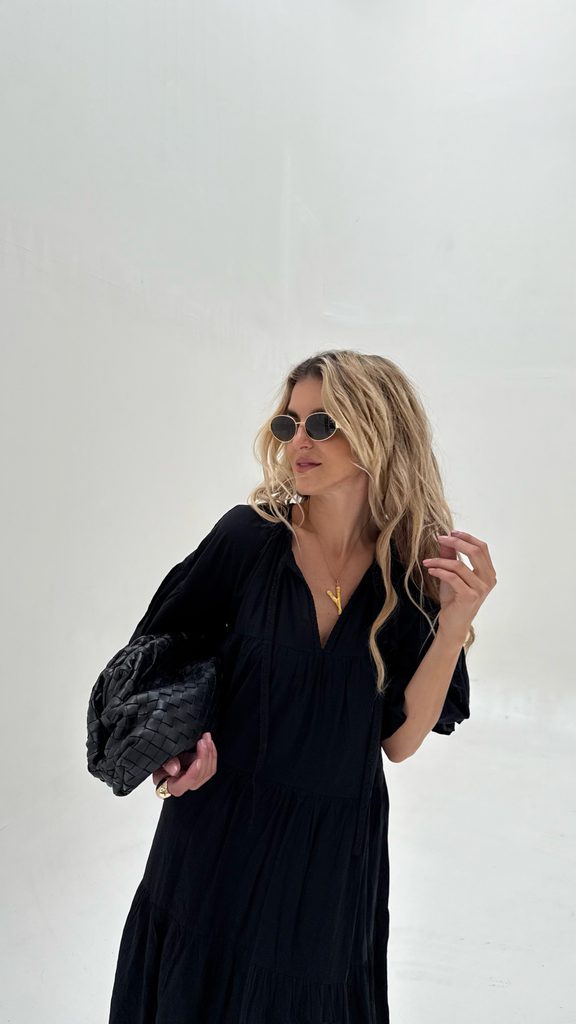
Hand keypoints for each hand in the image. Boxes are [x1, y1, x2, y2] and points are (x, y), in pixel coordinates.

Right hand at [152, 732, 216, 796]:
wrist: (165, 748)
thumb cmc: (160, 753)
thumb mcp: (158, 756)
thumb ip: (165, 763)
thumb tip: (174, 770)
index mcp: (169, 785)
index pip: (179, 787)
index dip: (190, 775)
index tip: (197, 760)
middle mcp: (183, 785)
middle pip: (198, 778)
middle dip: (203, 758)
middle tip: (202, 741)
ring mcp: (193, 780)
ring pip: (207, 773)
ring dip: (209, 753)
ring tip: (206, 737)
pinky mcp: (201, 772)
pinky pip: (211, 767)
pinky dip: (212, 754)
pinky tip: (209, 742)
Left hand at [422, 530, 496, 646]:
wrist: (453, 623)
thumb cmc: (455, 599)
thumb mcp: (452, 574)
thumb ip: (451, 557)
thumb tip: (446, 538)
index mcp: (489, 572)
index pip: (482, 548)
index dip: (467, 537)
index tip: (451, 532)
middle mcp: (489, 580)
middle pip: (475, 552)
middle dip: (456, 542)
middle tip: (440, 538)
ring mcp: (480, 589)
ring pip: (459, 565)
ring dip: (440, 560)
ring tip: (427, 561)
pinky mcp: (469, 597)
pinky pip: (452, 577)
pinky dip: (439, 571)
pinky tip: (430, 570)